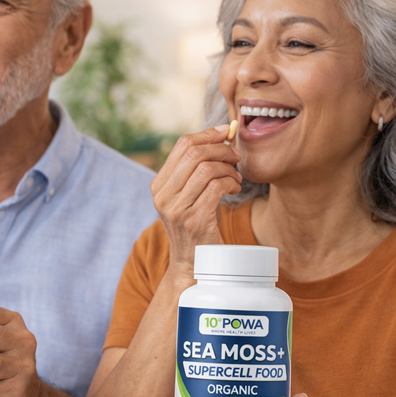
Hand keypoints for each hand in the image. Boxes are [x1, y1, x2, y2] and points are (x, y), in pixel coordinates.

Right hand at [151, 125, 241, 277]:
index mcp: (159, 185)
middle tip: (236, 156)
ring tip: (235, 178)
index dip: (207, 134)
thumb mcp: (186, 196)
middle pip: (195, 154)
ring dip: (228, 169)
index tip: (225, 132)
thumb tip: (219, 136)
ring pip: (207, 169)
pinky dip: (231, 183)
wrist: (192, 263)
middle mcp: (163, 196)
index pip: (182, 145)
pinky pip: (217, 187)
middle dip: (221, 150)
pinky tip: (234, 189)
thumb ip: (194, 170)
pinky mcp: (194, 220)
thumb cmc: (195, 225)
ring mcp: (177, 209)